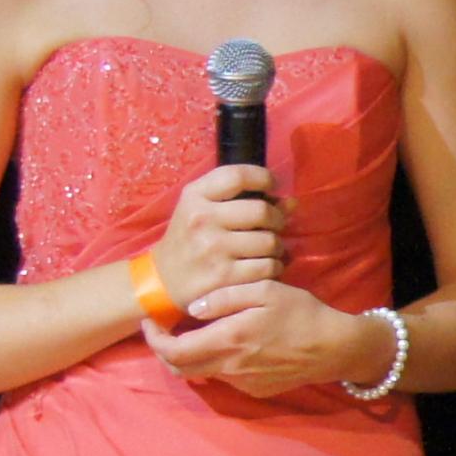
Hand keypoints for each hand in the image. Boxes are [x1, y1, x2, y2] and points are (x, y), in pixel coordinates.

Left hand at [148, 279, 367, 398]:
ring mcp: (242, 382)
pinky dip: (214, 362)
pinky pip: (224, 377)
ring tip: (197, 333)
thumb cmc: (303, 313)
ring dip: (190, 356)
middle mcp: (231, 366)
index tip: (152, 321)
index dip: (154, 338)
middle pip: (179, 369)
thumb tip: (193, 308)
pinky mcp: (255, 390)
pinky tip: (229, 345)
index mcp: (230, 339)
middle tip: (165, 330)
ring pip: (200, 373)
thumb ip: (225, 297)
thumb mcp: (267, 290)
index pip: (173, 350)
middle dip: (163, 351)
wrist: (337, 348)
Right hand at [152, 162, 282, 304]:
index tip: (271, 186)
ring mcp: (212, 249)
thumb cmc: (190, 238)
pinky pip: (268, 268)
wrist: (164, 279)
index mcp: (195, 197)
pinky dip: (274, 267)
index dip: (264, 177)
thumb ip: (243, 199)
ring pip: (270, 242)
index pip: (238, 176)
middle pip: (262, 210)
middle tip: (273, 226)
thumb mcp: (204, 209)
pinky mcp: (224, 277)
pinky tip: (264, 267)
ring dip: (277, 247)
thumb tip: (292, 203)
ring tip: (268, 249)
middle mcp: (202, 219)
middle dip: (277, 219)